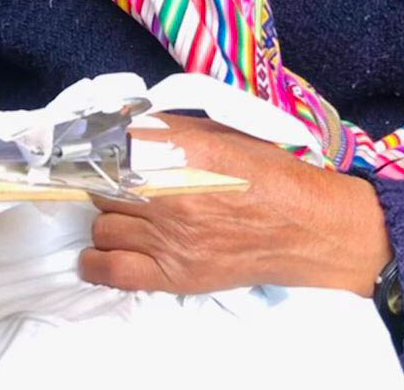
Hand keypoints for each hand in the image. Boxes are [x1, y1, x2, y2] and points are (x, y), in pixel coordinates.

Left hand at [80, 114, 391, 296]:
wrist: (307, 228)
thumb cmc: (268, 174)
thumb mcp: (221, 132)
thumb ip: (170, 130)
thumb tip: (124, 128)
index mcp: (185, 152)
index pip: (114, 146)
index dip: (103, 147)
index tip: (102, 150)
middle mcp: (173, 195)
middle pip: (104, 187)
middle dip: (108, 183)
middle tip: (124, 184)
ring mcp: (172, 239)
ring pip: (103, 226)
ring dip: (110, 219)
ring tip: (128, 216)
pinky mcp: (175, 275)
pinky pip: (110, 270)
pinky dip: (96, 261)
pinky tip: (103, 251)